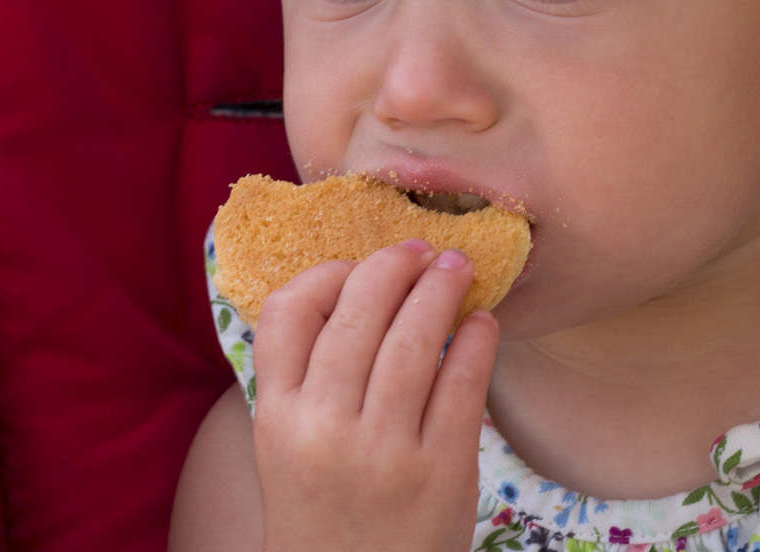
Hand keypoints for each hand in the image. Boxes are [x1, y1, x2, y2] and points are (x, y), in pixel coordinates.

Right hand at [251, 241, 498, 551]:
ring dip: (441, 289)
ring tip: (458, 270)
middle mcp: (323, 429)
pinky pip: (462, 384)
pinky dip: (477, 341)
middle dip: (396, 265)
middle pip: (359, 311)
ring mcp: (383, 452)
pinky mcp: (441, 472)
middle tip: (423, 248)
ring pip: (414, 339)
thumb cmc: (327, 510)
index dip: (327, 273)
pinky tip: (483, 324)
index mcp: (276, 418)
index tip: (358, 266)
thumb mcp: (288, 448)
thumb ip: (311, 377)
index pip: (286, 312)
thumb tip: (367, 284)